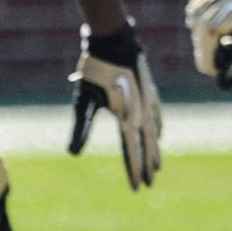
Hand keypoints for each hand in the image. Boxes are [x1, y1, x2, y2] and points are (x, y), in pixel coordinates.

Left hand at [69, 22, 161, 189]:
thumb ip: (82, 129)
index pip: (132, 152)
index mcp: (125, 118)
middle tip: (150, 184)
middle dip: (147, 166)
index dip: (135, 171)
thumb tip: (72, 154)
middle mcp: (140, 113)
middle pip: (146, 146)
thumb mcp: (84, 101)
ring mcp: (148, 103)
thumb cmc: (95, 72)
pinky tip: (159, 134)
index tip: (138, 188)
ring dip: (154, 150)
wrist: (115, 42)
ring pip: (154, 133)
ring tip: (157, 166)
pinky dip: (158, 129)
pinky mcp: (149, 92)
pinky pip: (157, 116)